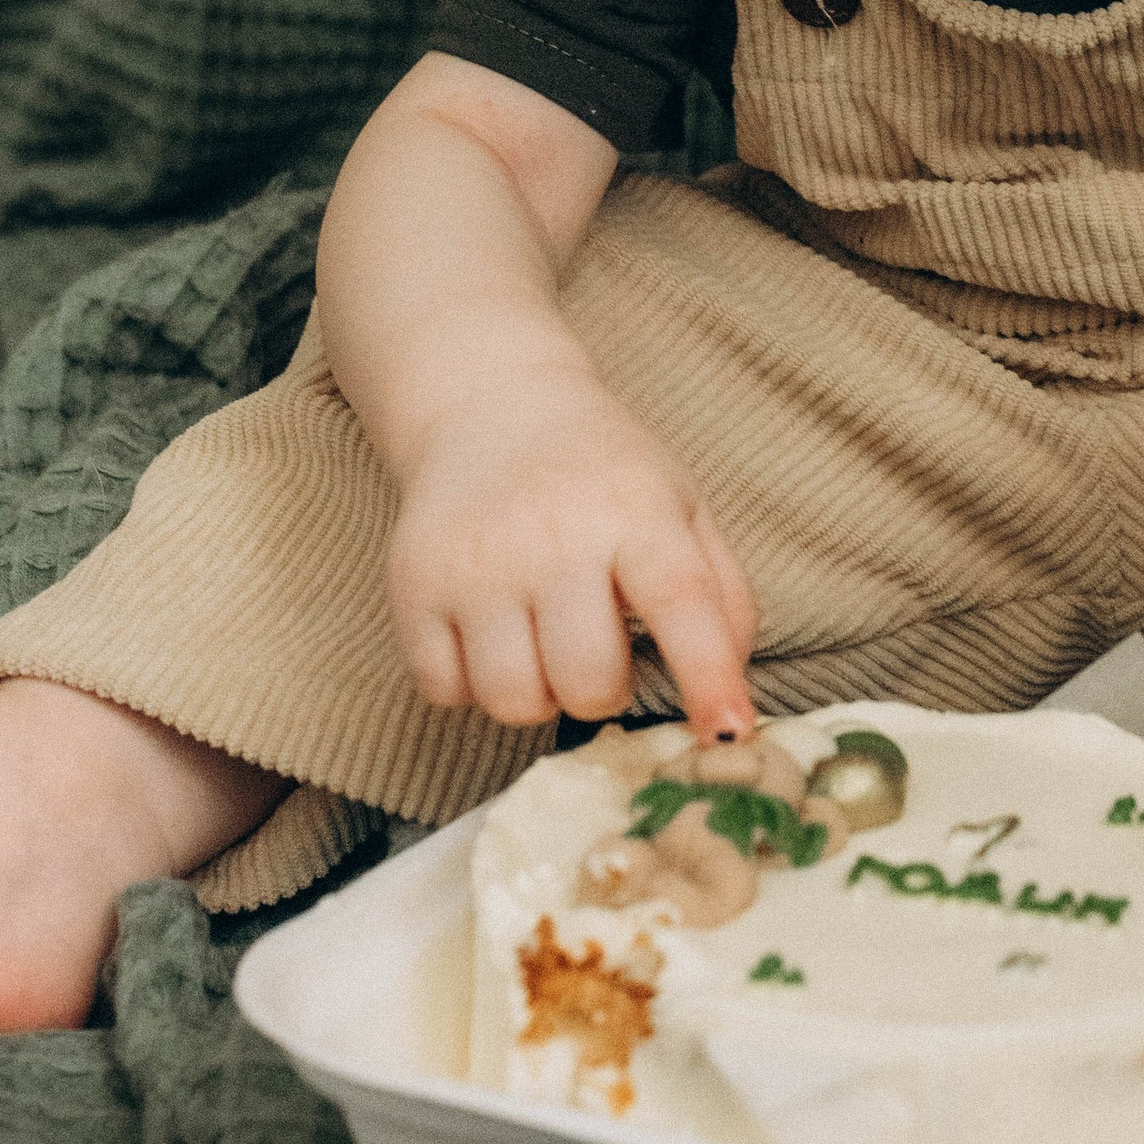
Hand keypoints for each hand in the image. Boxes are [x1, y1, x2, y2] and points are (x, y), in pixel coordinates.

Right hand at [385, 368, 757, 738]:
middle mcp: (553, 536)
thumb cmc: (603, 476)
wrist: (493, 409)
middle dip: (604, 690)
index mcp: (636, 512)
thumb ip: (722, 598)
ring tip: (544, 644)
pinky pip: (444, 691)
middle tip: (600, 649)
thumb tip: (730, 704)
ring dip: (538, 694)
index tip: (727, 734)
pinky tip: (489, 636)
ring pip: (513, 700)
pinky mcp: (413, 585)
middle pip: (588, 682)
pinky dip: (470, 684)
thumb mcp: (683, 507)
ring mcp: (476, 563)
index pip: (680, 602)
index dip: (708, 678)